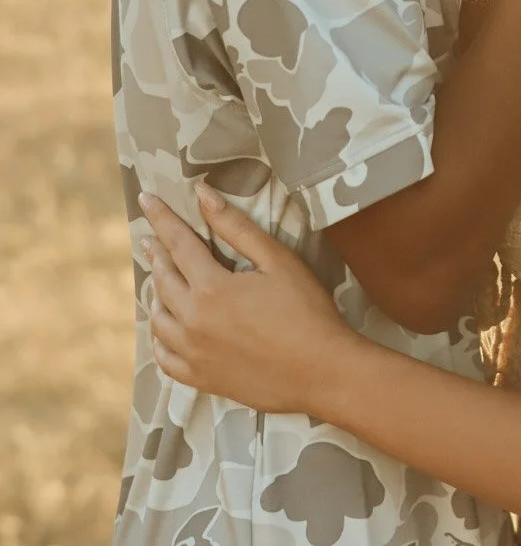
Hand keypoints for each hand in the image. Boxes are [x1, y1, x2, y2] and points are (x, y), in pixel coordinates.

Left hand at [141, 187, 347, 415]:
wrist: (321, 371)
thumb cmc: (307, 310)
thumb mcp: (277, 260)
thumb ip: (236, 227)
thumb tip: (203, 194)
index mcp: (211, 289)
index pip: (177, 243)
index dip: (161, 218)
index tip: (146, 199)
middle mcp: (193, 322)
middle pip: (163, 278)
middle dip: (156, 252)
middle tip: (151, 236)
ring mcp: (194, 354)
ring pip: (158, 318)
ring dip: (156, 291)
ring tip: (160, 276)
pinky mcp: (201, 379)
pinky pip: (164, 358)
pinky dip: (159, 337)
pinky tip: (165, 326)